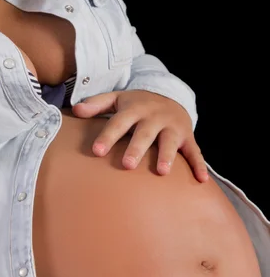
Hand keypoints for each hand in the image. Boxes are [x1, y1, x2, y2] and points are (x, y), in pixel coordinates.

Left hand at [72, 90, 207, 181]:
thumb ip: (96, 105)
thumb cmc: (137, 104)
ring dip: (166, 156)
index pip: (119, 123)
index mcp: (135, 109)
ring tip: (161, 172)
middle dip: (137, 148)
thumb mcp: (117, 99)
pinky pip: (194, 151)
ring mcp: (172, 127)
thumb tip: (75, 110)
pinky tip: (201, 180)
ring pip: (169, 142)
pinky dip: (199, 165)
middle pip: (144, 133)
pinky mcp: (187, 137)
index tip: (97, 151)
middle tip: (127, 165)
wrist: (171, 96)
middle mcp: (154, 117)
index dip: (108, 136)